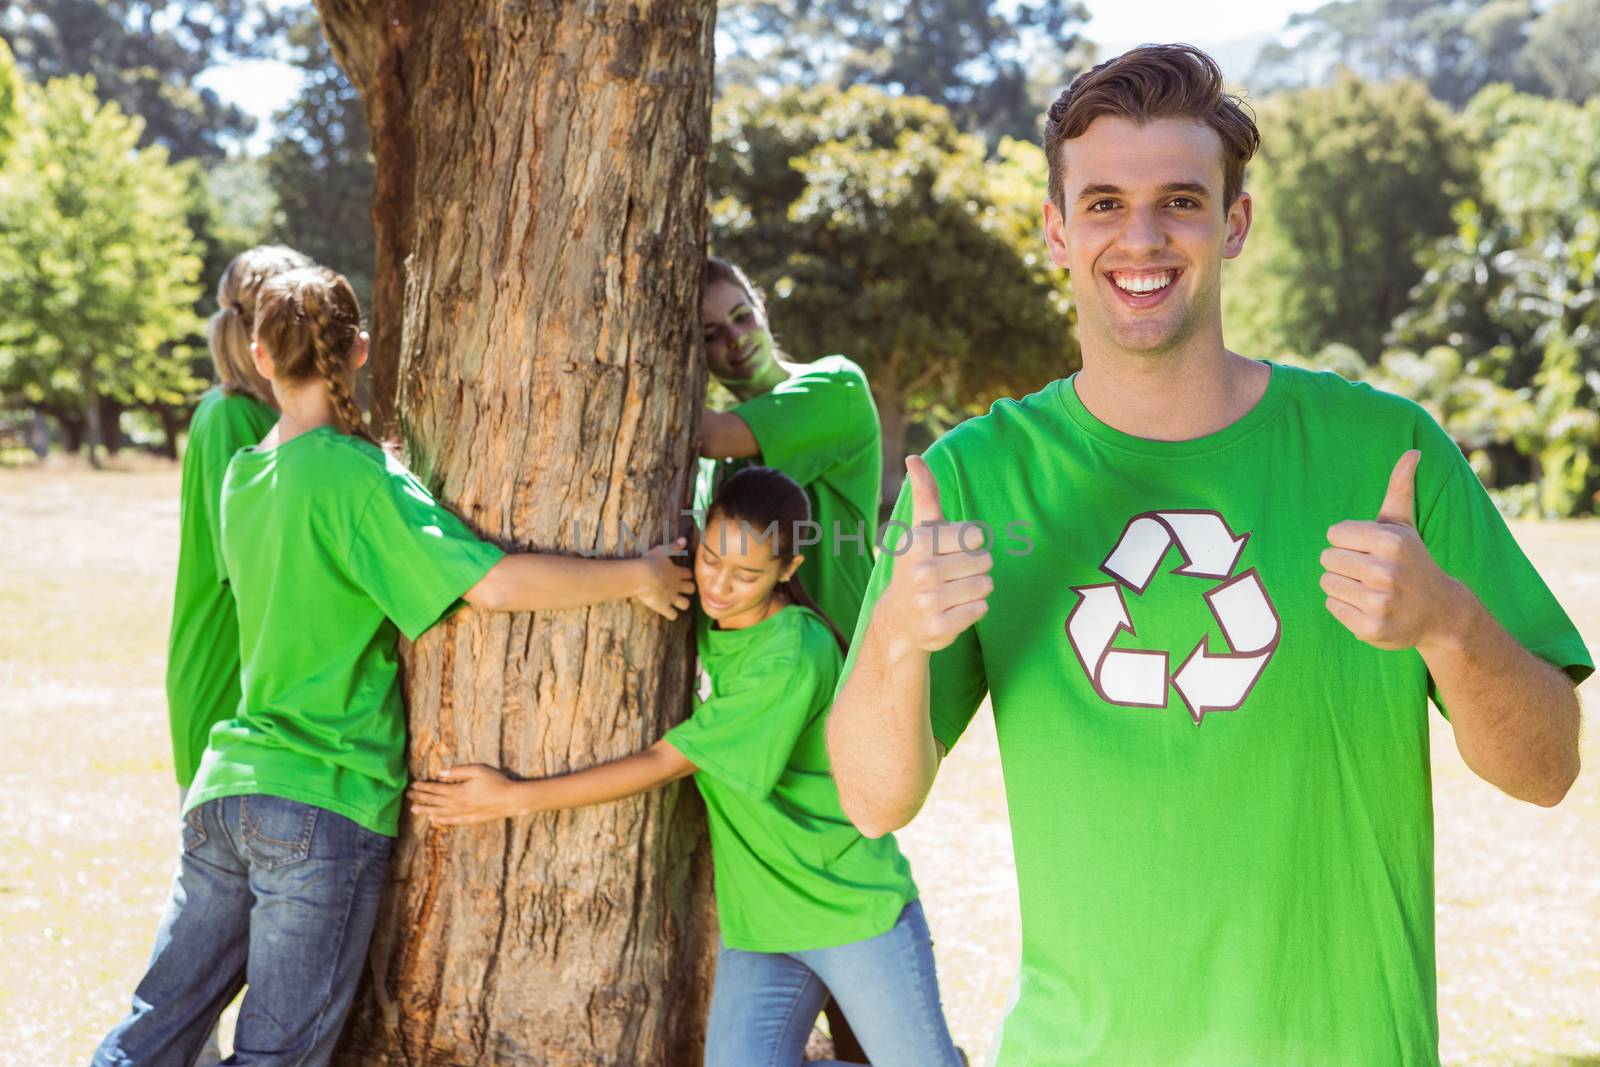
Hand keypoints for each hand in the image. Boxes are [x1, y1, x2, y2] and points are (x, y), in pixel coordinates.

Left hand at [407, 764, 529, 825]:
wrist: (510, 800)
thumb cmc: (496, 782)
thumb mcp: (478, 770)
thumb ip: (458, 772)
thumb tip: (440, 773)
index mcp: (457, 791)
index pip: (435, 789)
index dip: (423, 787)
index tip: (412, 785)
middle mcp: (457, 804)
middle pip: (434, 801)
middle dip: (420, 798)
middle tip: (407, 796)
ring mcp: (462, 814)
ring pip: (439, 813)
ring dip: (425, 810)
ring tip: (414, 810)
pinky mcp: (469, 820)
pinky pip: (450, 822)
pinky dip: (440, 821)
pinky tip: (433, 821)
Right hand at [635, 537, 694, 619]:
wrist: (642, 576)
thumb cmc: (650, 561)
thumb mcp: (662, 550)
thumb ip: (674, 546)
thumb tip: (684, 539)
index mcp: (677, 572)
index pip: (689, 574)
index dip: (686, 575)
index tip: (681, 575)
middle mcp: (677, 586)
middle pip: (691, 589)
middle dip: (688, 589)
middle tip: (680, 589)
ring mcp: (671, 597)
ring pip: (685, 604)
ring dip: (682, 603)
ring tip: (676, 602)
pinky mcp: (664, 607)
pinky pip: (673, 615)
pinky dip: (672, 615)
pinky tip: (668, 612)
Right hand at [875, 455, 992, 653]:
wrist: (898, 618)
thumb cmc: (917, 564)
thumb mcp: (919, 528)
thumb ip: (924, 493)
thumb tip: (913, 458)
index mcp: (920, 542)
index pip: (977, 535)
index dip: (970, 543)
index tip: (950, 551)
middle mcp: (922, 571)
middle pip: (985, 561)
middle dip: (976, 567)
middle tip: (952, 574)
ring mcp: (929, 601)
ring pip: (985, 586)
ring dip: (976, 589)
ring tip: (953, 592)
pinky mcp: (939, 628)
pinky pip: (980, 610)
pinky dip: (973, 610)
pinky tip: (953, 610)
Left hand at [1321, 450, 1461, 650]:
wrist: (1441, 612)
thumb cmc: (1412, 561)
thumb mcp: (1405, 525)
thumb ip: (1400, 488)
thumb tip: (1413, 451)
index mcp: (1391, 542)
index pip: (1334, 533)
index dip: (1347, 540)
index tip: (1368, 549)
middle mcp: (1386, 571)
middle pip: (1327, 558)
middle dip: (1343, 562)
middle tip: (1368, 570)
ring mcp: (1379, 602)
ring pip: (1326, 583)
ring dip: (1342, 585)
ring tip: (1368, 588)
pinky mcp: (1370, 628)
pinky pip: (1332, 607)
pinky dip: (1344, 606)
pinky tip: (1368, 606)